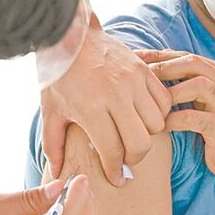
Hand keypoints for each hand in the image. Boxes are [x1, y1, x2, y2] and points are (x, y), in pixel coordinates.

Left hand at [40, 21, 170, 185]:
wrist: (70, 36)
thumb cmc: (58, 75)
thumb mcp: (50, 111)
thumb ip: (53, 145)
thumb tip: (59, 175)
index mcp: (91, 107)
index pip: (113, 151)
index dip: (116, 170)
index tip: (116, 178)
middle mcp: (116, 95)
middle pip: (140, 143)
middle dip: (134, 159)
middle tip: (124, 159)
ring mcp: (133, 80)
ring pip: (157, 124)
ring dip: (147, 135)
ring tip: (132, 134)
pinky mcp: (143, 70)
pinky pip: (164, 101)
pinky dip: (158, 113)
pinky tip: (141, 115)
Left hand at [138, 49, 214, 182]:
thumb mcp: (204, 101)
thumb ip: (186, 84)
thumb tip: (150, 69)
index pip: (186, 55)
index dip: (159, 55)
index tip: (133, 58)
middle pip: (193, 63)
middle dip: (162, 67)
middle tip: (136, 76)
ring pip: (198, 85)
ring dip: (169, 92)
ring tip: (148, 102)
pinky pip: (194, 117)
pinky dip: (173, 119)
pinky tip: (160, 126)